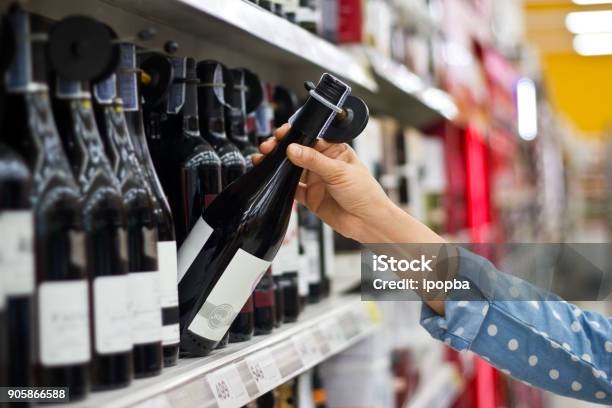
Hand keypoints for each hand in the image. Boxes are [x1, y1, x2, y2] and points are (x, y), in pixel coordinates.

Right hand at [255, 124, 446, 314]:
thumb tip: (292, 148)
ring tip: (263, 159)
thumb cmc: (365, 193)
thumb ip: (313, 160)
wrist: (368, 222)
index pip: (310, 137)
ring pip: (291, 169)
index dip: (295, 134)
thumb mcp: (339, 172)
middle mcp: (323, 164)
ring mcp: (316, 180)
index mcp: (334, 151)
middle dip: (281, 148)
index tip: (282, 133)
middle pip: (297, 152)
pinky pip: (291, 188)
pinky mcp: (310, 196)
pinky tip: (271, 179)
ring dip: (277, 164)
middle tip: (269, 147)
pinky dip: (280, 184)